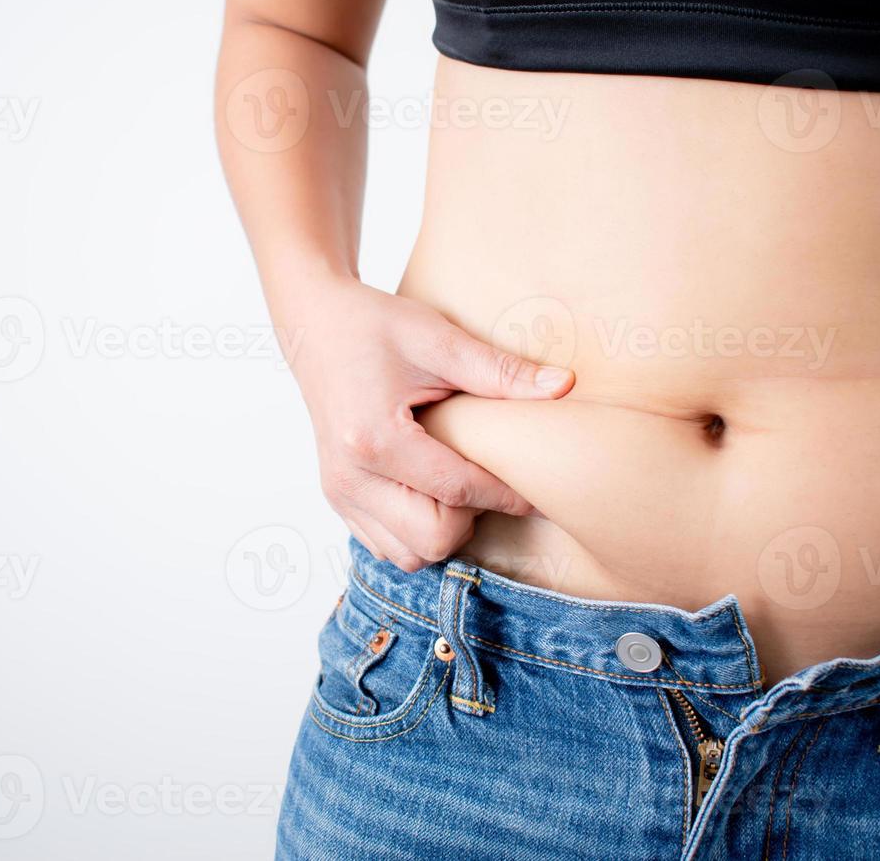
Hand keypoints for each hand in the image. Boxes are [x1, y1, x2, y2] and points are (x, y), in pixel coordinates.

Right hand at [276, 276, 574, 570]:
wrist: (314, 324)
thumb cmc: (373, 325)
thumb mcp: (438, 338)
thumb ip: (500, 370)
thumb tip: (564, 387)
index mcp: (374, 439)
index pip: (456, 492)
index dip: (507, 496)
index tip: (540, 492)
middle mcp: (349, 477)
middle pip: (433, 540)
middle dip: (472, 518)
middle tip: (487, 480)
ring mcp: (339, 493)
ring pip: (410, 555)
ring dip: (444, 530)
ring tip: (458, 485)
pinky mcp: (337, 498)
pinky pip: (387, 546)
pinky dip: (417, 532)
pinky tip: (431, 491)